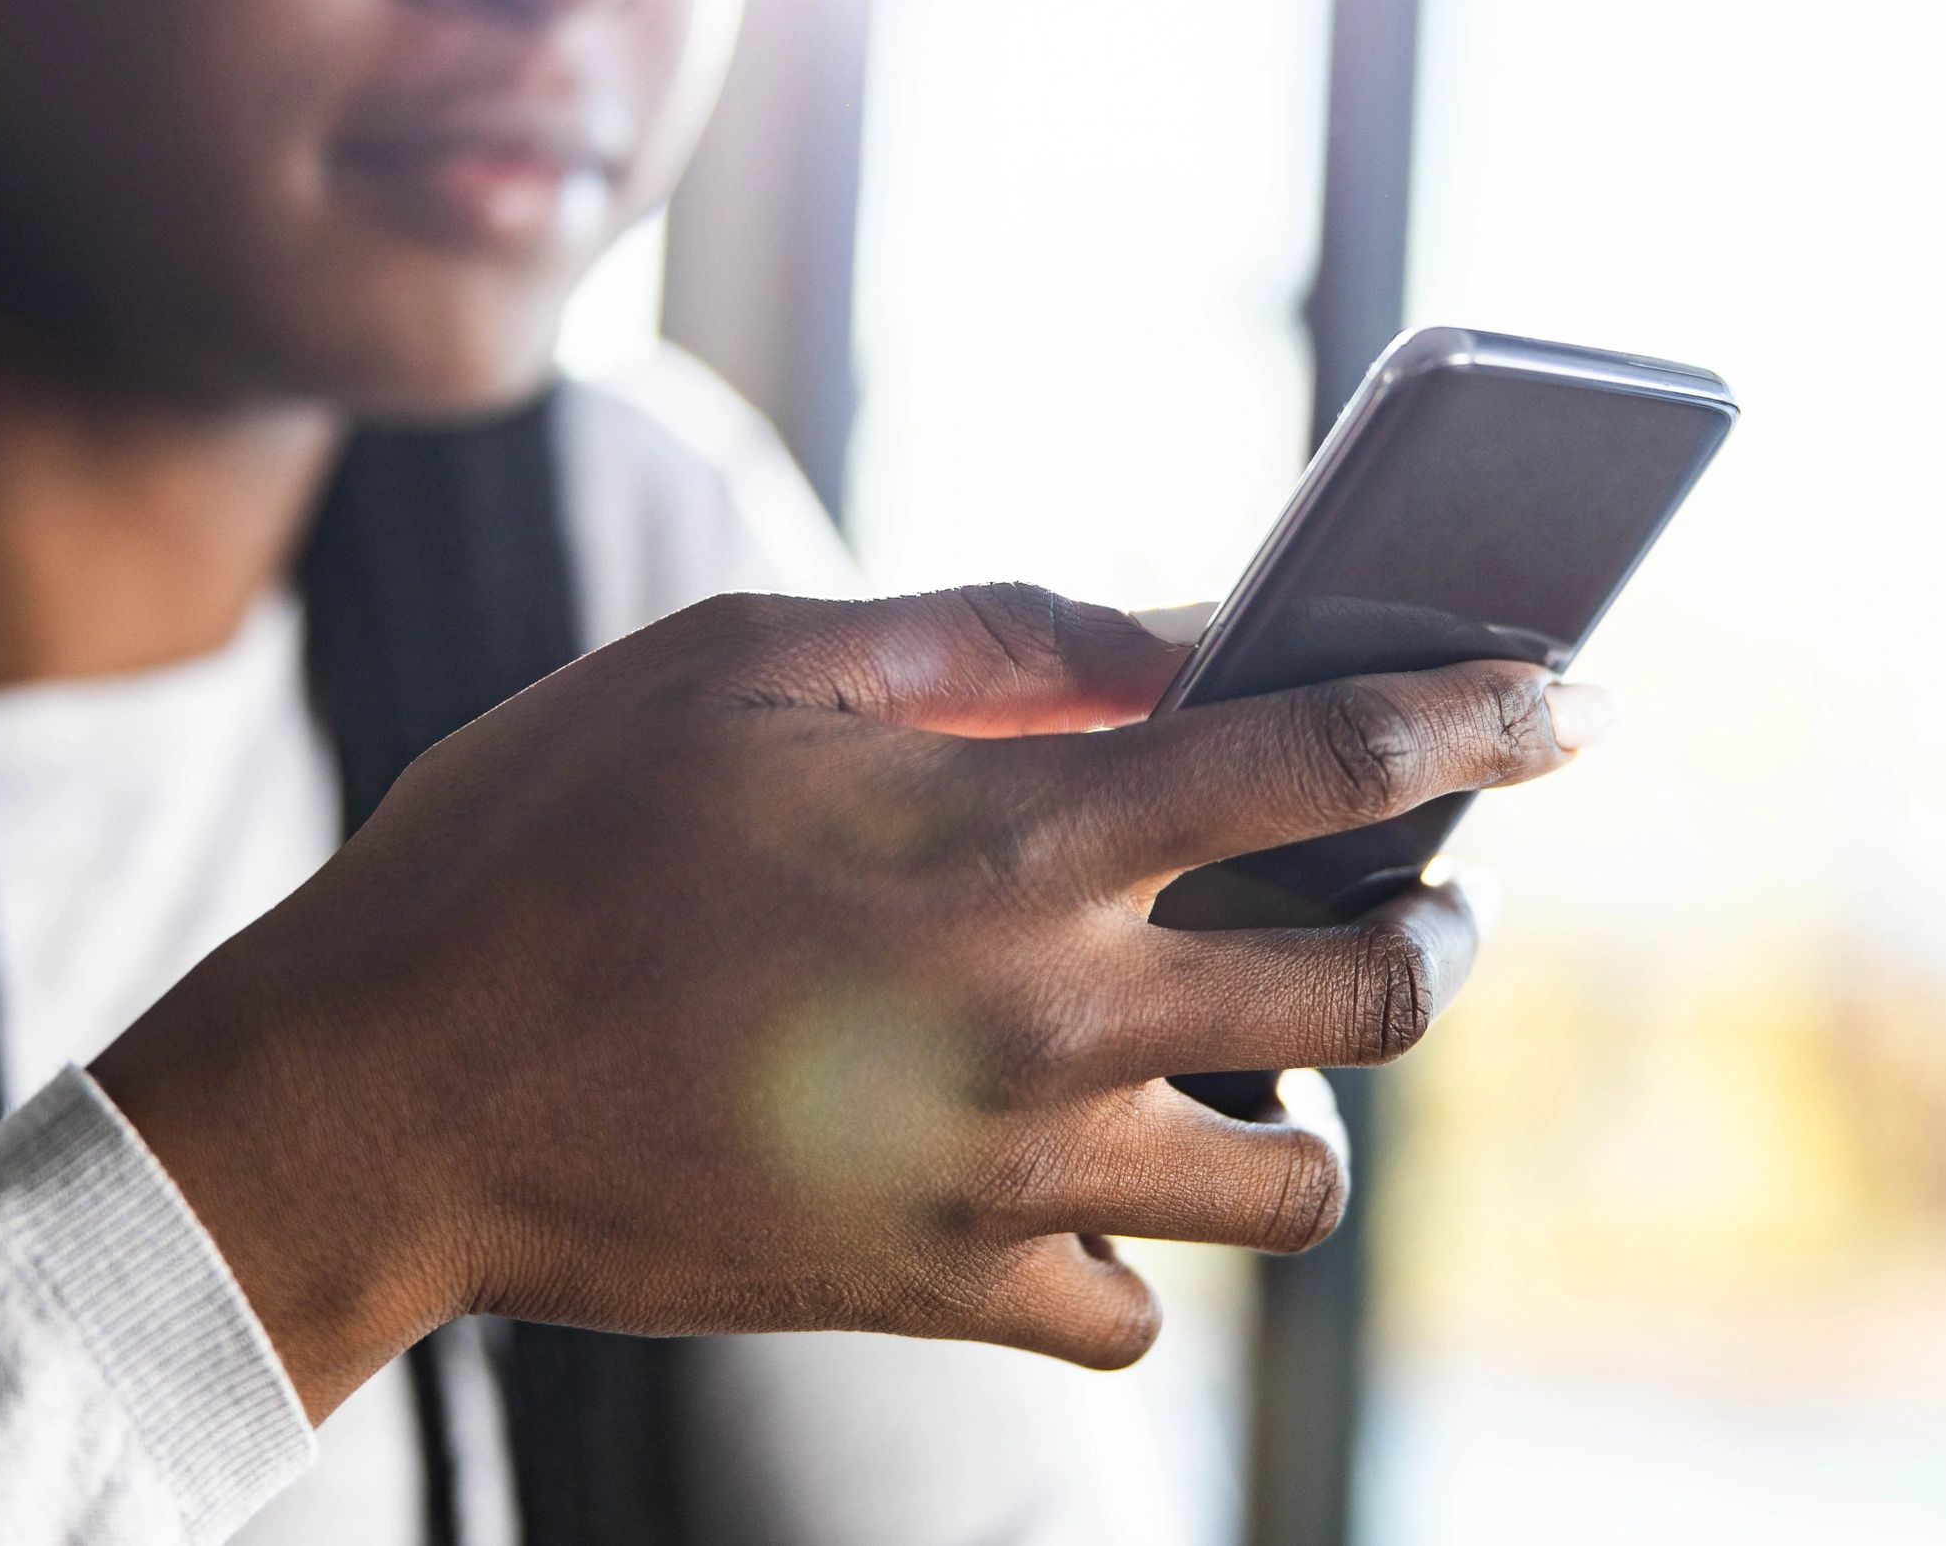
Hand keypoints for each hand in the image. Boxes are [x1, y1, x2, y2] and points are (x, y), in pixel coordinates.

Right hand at [92, 586, 1611, 1418]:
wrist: (379, 1092)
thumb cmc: (545, 837)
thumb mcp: (743, 658)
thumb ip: (986, 634)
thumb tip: (1168, 630)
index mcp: (1010, 836)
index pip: (1327, 765)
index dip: (1477, 718)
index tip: (1566, 699)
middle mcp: (1045, 1016)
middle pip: (1374, 995)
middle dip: (1442, 932)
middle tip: (1419, 901)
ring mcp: (1003, 1177)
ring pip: (1298, 1191)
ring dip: (1313, 1113)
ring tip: (1256, 1055)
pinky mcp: (936, 1294)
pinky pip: (1130, 1315)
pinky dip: (1137, 1253)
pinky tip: (1079, 1176)